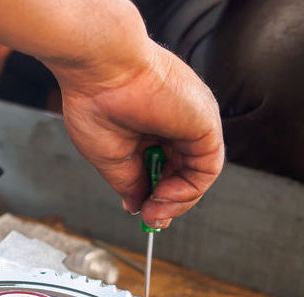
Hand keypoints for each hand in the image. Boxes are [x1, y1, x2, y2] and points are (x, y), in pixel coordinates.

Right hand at [53, 42, 223, 228]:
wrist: (99, 72)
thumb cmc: (96, 105)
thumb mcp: (113, 160)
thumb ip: (131, 184)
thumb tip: (137, 207)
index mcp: (153, 127)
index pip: (166, 168)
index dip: (157, 195)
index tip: (146, 213)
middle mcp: (176, 124)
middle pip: (183, 173)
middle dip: (168, 202)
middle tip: (150, 217)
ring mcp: (192, 123)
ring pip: (198, 174)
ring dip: (177, 200)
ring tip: (154, 209)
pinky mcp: (205, 123)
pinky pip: (207, 168)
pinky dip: (188, 190)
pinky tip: (164, 194)